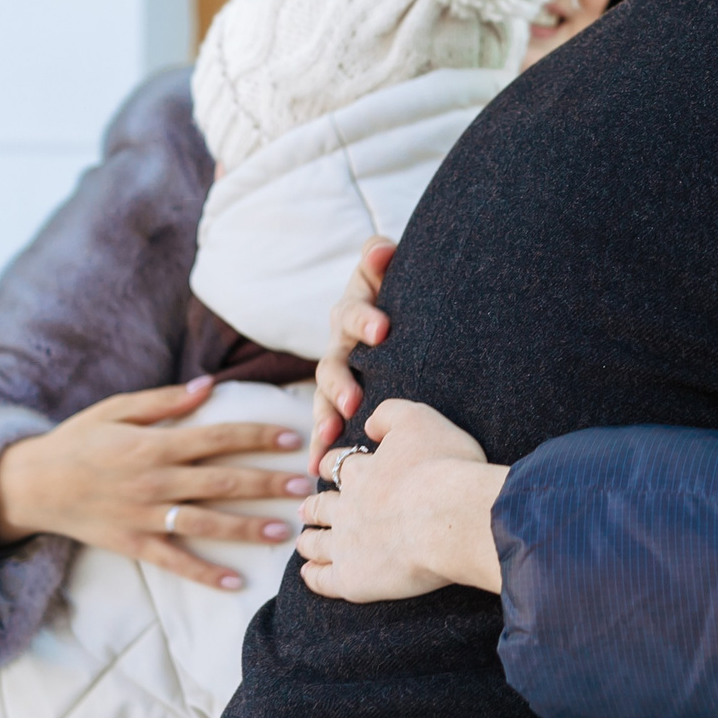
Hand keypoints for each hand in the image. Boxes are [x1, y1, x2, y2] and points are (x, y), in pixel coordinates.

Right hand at [0, 376, 314, 589]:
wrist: (30, 485)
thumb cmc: (77, 441)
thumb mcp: (115, 409)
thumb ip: (164, 401)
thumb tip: (209, 385)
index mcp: (153, 445)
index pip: (216, 439)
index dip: (255, 437)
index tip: (290, 439)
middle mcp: (153, 482)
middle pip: (220, 483)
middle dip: (264, 485)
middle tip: (302, 488)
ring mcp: (144, 516)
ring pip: (205, 523)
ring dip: (246, 528)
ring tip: (283, 531)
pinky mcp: (133, 544)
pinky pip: (174, 561)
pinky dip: (204, 574)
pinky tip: (236, 581)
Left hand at [295, 399, 506, 602]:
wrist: (451, 517)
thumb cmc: (443, 467)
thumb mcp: (419, 420)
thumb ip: (389, 414)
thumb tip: (368, 423)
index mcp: (362, 472)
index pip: (338, 466)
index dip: (332, 465)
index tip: (328, 468)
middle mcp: (347, 508)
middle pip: (322, 506)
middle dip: (314, 506)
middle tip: (306, 508)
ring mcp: (346, 545)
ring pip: (317, 543)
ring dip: (309, 541)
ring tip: (304, 541)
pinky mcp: (352, 579)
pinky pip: (324, 580)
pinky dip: (314, 577)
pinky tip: (310, 574)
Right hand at [312, 239, 394, 466]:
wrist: (401, 326)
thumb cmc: (398, 296)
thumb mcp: (391, 276)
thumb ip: (379, 259)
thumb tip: (381, 248)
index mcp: (353, 313)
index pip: (353, 313)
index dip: (365, 320)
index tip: (383, 331)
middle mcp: (339, 346)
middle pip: (332, 364)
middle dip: (341, 383)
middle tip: (354, 401)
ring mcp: (338, 377)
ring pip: (324, 398)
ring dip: (325, 417)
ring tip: (331, 436)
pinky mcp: (340, 404)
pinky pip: (327, 425)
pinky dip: (321, 446)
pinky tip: (317, 468)